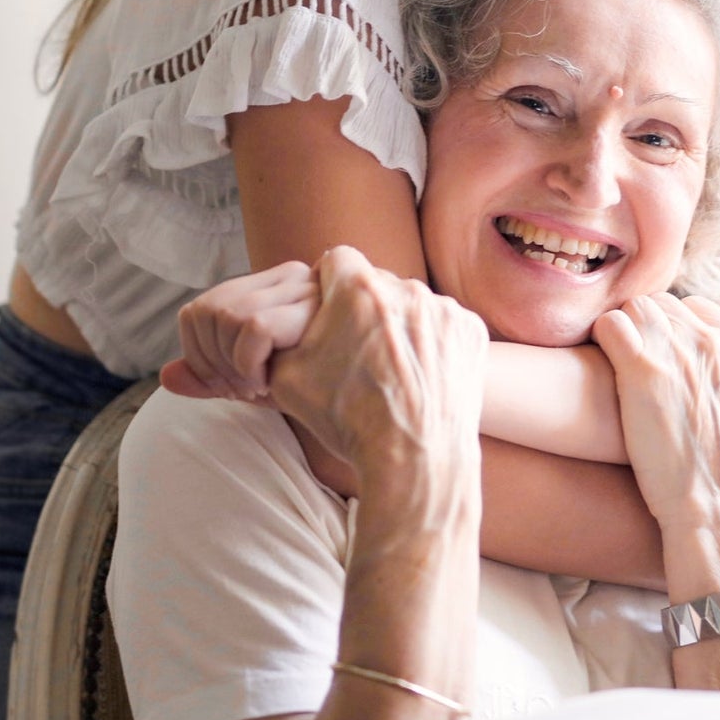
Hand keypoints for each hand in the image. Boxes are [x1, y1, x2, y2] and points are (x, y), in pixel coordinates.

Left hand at [160, 261, 318, 400]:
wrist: (378, 412)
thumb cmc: (323, 393)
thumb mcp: (258, 383)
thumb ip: (213, 378)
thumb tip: (167, 376)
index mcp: (271, 288)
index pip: (198, 310)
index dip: (198, 355)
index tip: (229, 385)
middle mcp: (288, 277)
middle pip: (205, 311)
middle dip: (210, 363)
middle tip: (245, 391)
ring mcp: (303, 287)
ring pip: (224, 316)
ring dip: (231, 365)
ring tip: (260, 388)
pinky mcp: (313, 306)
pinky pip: (251, 327)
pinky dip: (248, 364)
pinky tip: (270, 385)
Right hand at [268, 246, 488, 528]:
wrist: (414, 459)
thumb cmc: (348, 419)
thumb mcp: (287, 379)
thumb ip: (275, 340)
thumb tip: (249, 337)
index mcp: (357, 288)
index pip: (335, 261)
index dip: (328, 285)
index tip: (329, 312)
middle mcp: (405, 287)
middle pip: (377, 284)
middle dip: (365, 309)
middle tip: (358, 351)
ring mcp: (444, 309)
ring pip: (411, 306)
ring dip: (400, 328)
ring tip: (392, 371)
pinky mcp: (471, 331)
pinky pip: (443, 327)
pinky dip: (433, 346)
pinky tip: (422, 378)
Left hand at [591, 294, 719, 534]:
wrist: (715, 505)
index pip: (700, 309)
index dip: (677, 332)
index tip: (665, 358)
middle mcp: (718, 341)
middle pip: (666, 305)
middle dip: (650, 329)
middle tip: (638, 363)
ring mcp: (680, 351)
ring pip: (637, 307)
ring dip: (626, 332)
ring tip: (619, 364)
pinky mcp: (642, 368)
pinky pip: (610, 323)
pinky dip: (602, 339)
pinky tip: (604, 363)